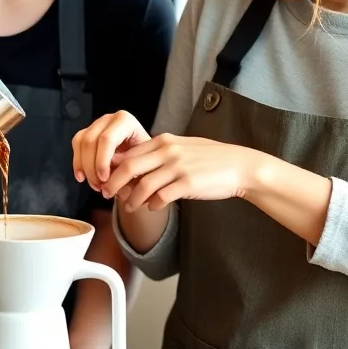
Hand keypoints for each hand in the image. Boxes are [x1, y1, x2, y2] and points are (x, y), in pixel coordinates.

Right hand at [71, 111, 150, 193]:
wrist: (142, 158)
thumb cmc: (145, 160)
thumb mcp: (141, 163)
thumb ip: (126, 166)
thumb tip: (108, 177)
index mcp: (125, 121)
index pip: (107, 139)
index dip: (102, 160)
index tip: (104, 179)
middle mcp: (109, 118)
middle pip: (91, 140)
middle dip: (92, 166)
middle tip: (99, 186)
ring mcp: (97, 124)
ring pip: (81, 142)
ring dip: (84, 167)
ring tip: (94, 185)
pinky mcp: (87, 131)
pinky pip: (77, 144)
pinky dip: (78, 163)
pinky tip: (82, 178)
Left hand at [103, 135, 256, 210]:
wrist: (240, 166)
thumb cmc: (209, 158)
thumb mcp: (182, 147)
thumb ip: (158, 152)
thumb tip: (130, 162)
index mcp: (164, 141)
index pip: (129, 153)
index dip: (114, 168)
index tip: (107, 179)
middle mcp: (168, 151)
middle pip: (129, 167)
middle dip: (114, 183)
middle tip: (107, 194)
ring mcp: (178, 167)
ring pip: (142, 184)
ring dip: (132, 199)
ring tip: (129, 206)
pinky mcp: (188, 183)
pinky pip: (161, 197)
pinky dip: (152, 205)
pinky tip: (152, 208)